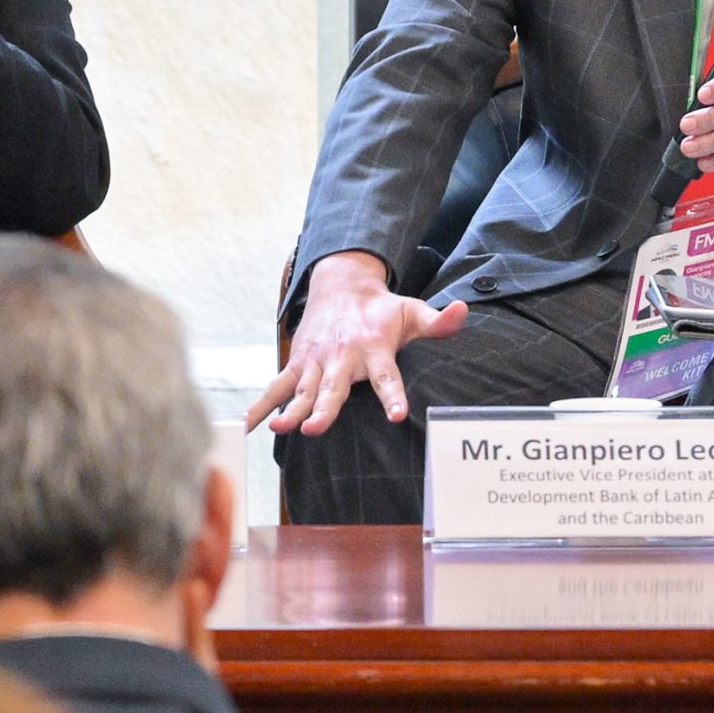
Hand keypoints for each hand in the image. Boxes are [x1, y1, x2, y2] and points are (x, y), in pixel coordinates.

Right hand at [245, 251, 470, 436]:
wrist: (341, 283)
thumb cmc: (381, 308)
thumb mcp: (413, 311)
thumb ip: (438, 322)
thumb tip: (464, 312)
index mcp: (373, 347)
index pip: (387, 375)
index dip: (393, 394)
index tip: (398, 414)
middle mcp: (342, 356)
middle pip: (333, 388)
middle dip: (324, 408)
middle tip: (314, 428)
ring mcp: (315, 360)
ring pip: (302, 390)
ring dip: (290, 409)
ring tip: (281, 428)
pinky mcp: (298, 363)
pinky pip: (277, 386)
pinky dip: (262, 405)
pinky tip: (250, 426)